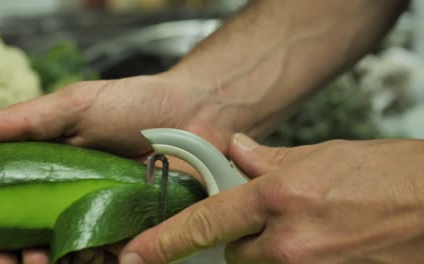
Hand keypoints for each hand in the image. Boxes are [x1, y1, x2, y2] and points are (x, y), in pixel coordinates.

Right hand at [0, 74, 227, 263]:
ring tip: (34, 260)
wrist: (193, 112)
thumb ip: (28, 120)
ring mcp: (104, 219)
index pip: (11, 210)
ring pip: (68, 256)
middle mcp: (74, 201)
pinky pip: (110, 257)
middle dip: (12, 257)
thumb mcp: (77, 106)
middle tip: (3, 259)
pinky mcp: (137, 230)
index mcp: (52, 173)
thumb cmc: (134, 105)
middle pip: (33, 241)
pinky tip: (80, 259)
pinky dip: (91, 262)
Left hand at [119, 134, 423, 263]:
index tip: (135, 256)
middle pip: (234, 254)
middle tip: (263, 222)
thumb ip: (268, 159)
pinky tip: (319, 243)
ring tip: (304, 230)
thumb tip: (234, 152)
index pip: (206, 222)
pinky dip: (292, 261)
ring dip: (268, 253)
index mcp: (280, 197)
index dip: (164, 241)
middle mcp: (289, 242)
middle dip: (241, 240)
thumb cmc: (389, 175)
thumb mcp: (322, 155)